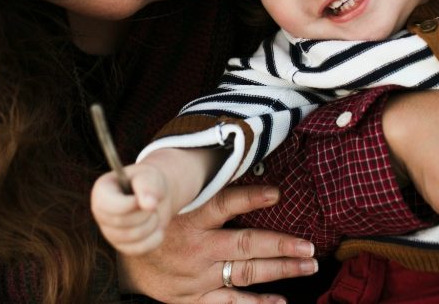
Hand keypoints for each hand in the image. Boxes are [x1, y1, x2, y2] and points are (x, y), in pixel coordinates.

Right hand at [91, 163, 173, 254]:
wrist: (155, 197)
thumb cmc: (149, 183)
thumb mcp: (149, 176)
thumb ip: (148, 186)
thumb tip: (149, 205)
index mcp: (102, 192)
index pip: (111, 206)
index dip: (132, 205)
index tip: (145, 199)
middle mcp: (101, 214)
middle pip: (122, 222)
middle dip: (145, 214)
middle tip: (153, 204)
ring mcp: (110, 233)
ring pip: (131, 237)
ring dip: (152, 225)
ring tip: (154, 214)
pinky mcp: (122, 246)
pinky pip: (138, 250)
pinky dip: (154, 239)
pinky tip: (157, 228)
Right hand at [117, 184, 318, 302]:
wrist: (128, 260)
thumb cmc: (161, 220)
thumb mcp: (172, 196)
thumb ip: (202, 182)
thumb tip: (231, 150)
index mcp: (191, 219)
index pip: (224, 205)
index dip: (250, 198)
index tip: (277, 193)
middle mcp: (196, 249)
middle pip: (245, 246)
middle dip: (281, 246)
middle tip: (310, 246)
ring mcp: (197, 277)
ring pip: (245, 274)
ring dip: (280, 270)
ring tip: (308, 264)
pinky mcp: (195, 298)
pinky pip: (230, 303)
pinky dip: (256, 303)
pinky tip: (280, 301)